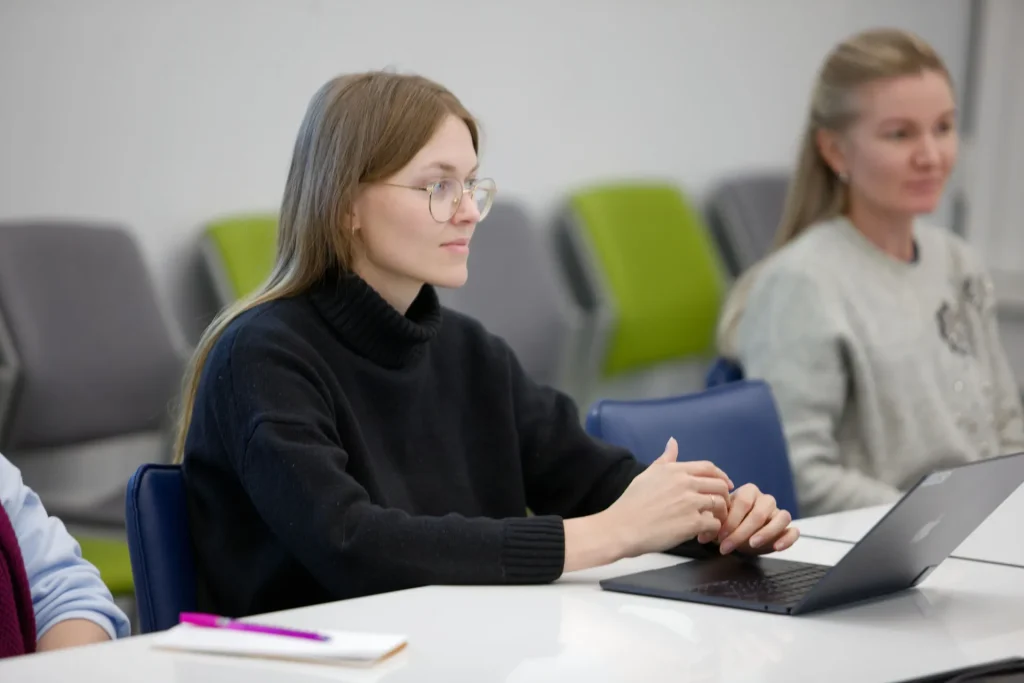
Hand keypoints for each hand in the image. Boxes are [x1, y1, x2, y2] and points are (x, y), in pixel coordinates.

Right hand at [603, 438, 733, 557]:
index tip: (725, 485)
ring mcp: (691, 502)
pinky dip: (713, 531)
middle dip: (725, 496)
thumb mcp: (647, 475)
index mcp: (676, 470)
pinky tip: (703, 535)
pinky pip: (714, 524)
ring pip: (720, 504)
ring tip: (712, 523)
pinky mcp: (693, 522)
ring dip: (720, 515)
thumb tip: (673, 442)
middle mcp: (686, 483)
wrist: (622, 527)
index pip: (709, 467)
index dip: (721, 476)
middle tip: (721, 508)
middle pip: (720, 485)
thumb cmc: (631, 502)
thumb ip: (664, 460)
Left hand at [716, 483, 798, 554]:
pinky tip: (777, 547)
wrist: (741, 532)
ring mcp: (778, 512)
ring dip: (766, 533)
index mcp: (748, 492)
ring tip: (752, 545)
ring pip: (781, 518)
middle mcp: (765, 499)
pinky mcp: (787, 527)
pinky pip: (794, 530)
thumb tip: (702, 535)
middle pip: (759, 513)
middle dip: (742, 532)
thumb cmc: (730, 523)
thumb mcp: (719, 520)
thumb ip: (711, 523)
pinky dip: (788, 539)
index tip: (720, 536)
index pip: (742, 502)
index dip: (731, 520)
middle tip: (728, 546)